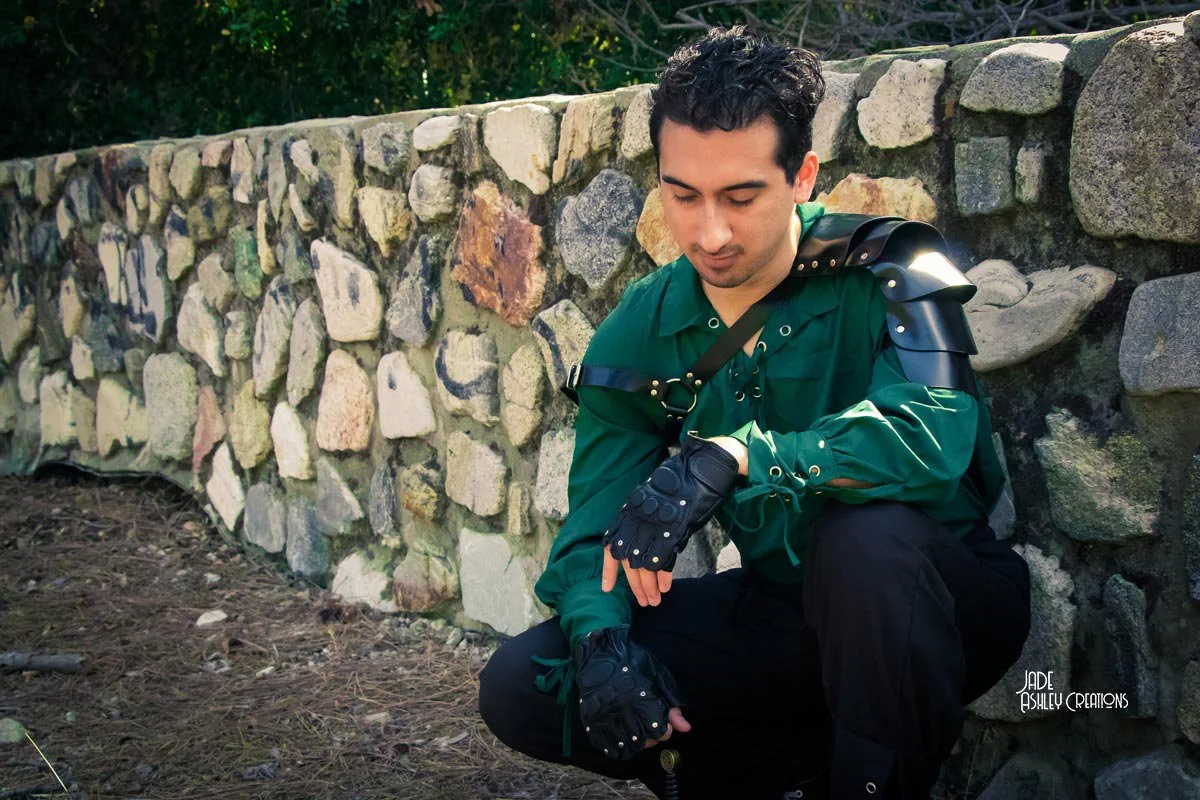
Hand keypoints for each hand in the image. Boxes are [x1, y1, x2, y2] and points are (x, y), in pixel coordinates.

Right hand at [573, 625, 691, 758]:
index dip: (664, 730)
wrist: (600, 652)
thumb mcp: (658, 679)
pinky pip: (604, 744)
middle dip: (650, 738)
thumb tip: (685, 728)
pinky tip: (620, 737)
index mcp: (640, 698)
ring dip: (634, 744)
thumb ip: (672, 707)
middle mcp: (621, 709)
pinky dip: (614, 746)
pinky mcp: (590, 719)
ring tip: (636, 732)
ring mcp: (603, 715)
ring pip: (624, 746)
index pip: (658, 731)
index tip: (663, 724)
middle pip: (642, 741)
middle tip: (649, 727)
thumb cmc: (633, 663)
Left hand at [601, 434, 739, 604]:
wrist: (701, 467)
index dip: (609, 569)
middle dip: (634, 585)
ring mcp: (654, 524)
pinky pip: (662, 560)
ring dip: (648, 587)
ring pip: (644, 565)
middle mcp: (637, 519)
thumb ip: (645, 520)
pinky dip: (662, 576)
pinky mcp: (673, 529)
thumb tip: (641, 545)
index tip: (607, 588)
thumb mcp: (654, 499)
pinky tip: (665, 587)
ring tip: (654, 601)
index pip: (611, 545)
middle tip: (643, 602)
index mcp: (629, 511)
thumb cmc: (681, 481)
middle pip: (629, 561)